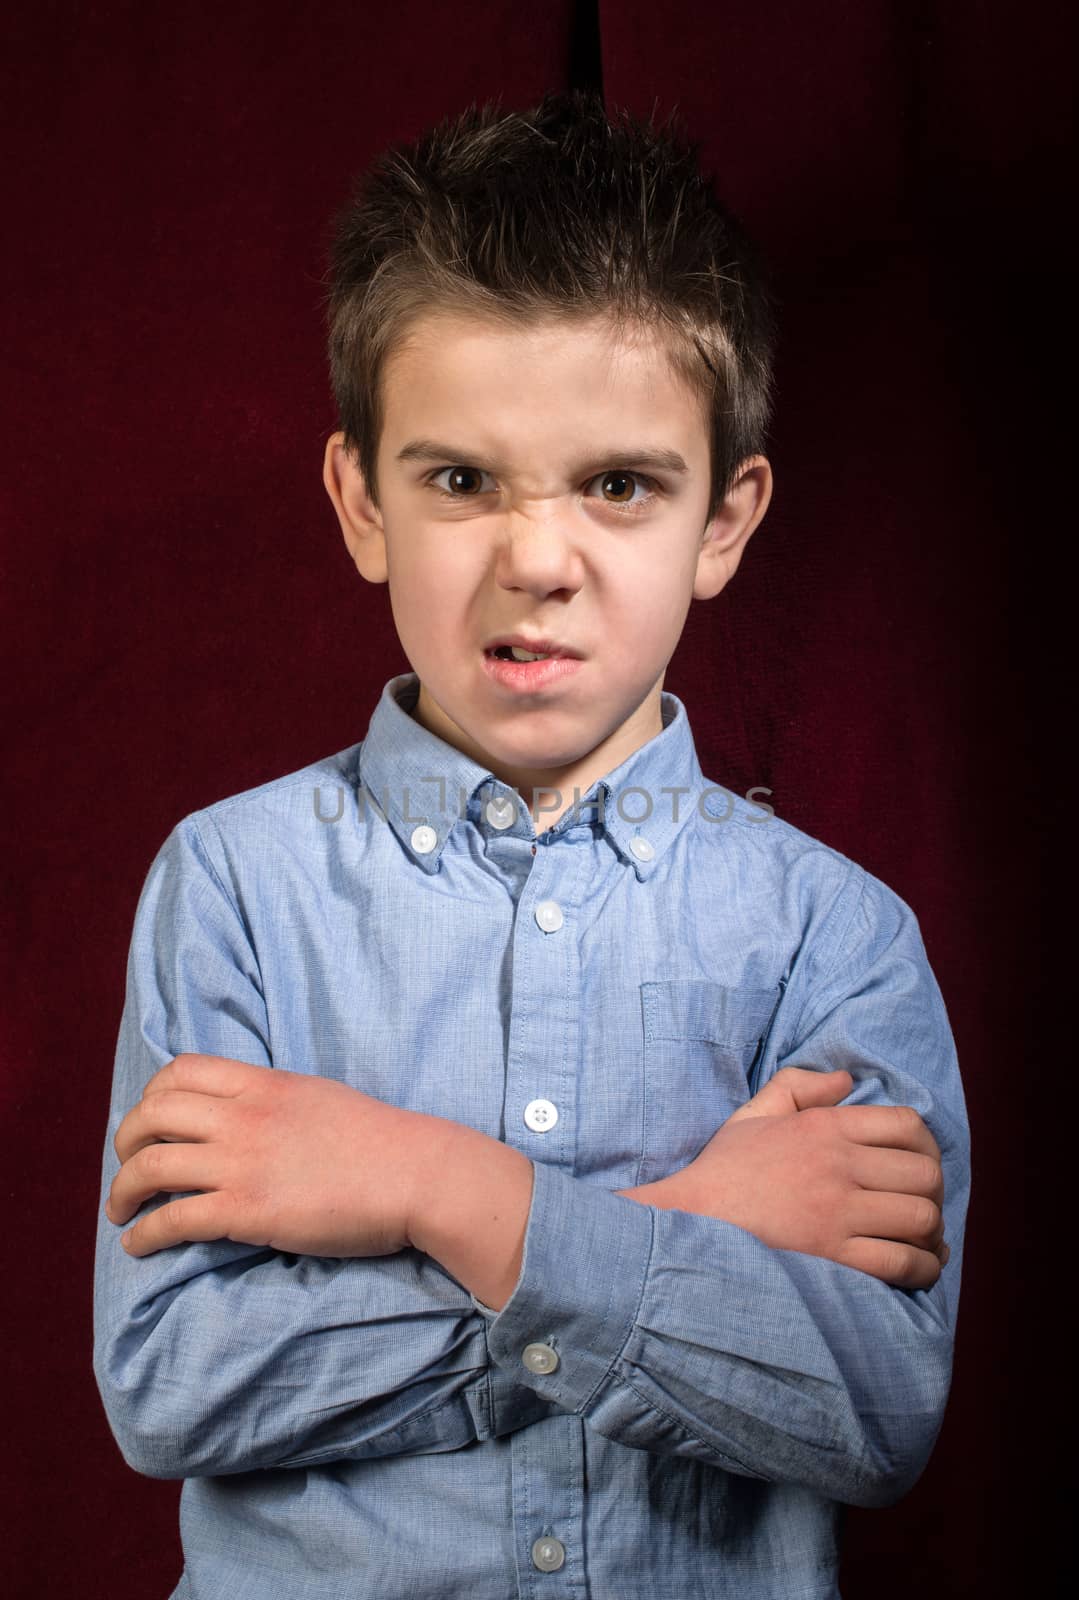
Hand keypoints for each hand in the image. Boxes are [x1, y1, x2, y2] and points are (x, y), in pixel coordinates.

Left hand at [104, 1053, 428, 1258]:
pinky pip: (174, 1220)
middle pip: (152, 1115)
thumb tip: (245, 1114)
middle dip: (126, 1141)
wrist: (414, 1173)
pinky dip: (145, 1233)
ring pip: (150, 1167)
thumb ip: (273, 1101)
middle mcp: (243, 1116)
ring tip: (120, 1210)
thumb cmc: (378, 1140)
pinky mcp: (247, 1210)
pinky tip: (139, 1244)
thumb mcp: (316, 1096)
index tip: (151, 1121)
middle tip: (127, 1165)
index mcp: (262, 1084)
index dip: (151, 1096)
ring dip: (122, 1191)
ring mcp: (242, 1162)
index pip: (180, 1071)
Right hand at [620, 1068, 946, 1289]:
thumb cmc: (722, 1171)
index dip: (927, 1146)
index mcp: (823, 1127)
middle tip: (923, 1205)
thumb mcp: (752, 1115)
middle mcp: (837, 1164)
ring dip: (931, 1233)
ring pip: (920, 1217)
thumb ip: (797, 1086)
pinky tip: (917, 1268)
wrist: (687, 1222)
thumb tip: (845, 1080)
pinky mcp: (833, 1255)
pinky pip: (901, 1261)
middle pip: (925, 1173)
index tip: (919, 1165)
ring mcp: (837, 1211)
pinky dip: (921, 1268)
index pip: (907, 1124)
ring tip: (924, 1240)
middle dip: (934, 1191)